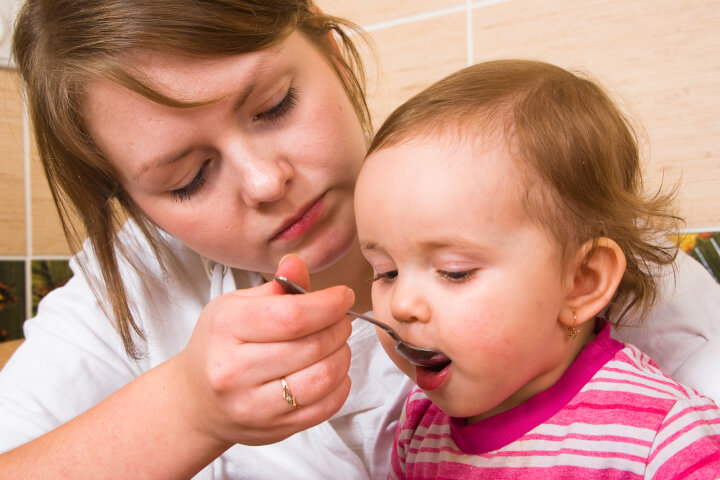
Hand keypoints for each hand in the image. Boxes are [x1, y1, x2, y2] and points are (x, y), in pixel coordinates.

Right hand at [176, 256, 353, 446]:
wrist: (197, 400)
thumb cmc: (221, 345)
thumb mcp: (237, 306)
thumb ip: (275, 287)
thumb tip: (297, 264)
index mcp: (226, 328)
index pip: (291, 316)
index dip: (329, 305)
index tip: (344, 296)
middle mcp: (234, 369)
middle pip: (311, 346)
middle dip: (339, 328)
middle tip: (341, 320)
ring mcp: (252, 405)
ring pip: (322, 378)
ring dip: (343, 356)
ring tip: (338, 344)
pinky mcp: (272, 429)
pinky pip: (324, 408)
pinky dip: (340, 386)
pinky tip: (333, 371)